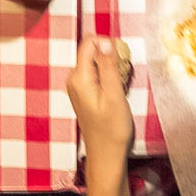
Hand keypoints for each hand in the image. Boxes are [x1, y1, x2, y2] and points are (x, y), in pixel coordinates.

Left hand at [67, 37, 133, 156]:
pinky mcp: (84, 92)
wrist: (106, 154)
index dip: (108, 44)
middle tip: (122, 78)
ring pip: (97, 62)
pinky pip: (97, 73)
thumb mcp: (115, 95)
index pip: (89, 42)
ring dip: (112, 68)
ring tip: (119, 87)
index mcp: (79, 77)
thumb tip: (105, 41)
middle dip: (111, 57)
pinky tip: (116, 92)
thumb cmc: (112, 129)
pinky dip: (109, 77)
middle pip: (93, 50)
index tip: (121, 60)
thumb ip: (109, 67)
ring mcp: (78, 86)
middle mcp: (74, 79)